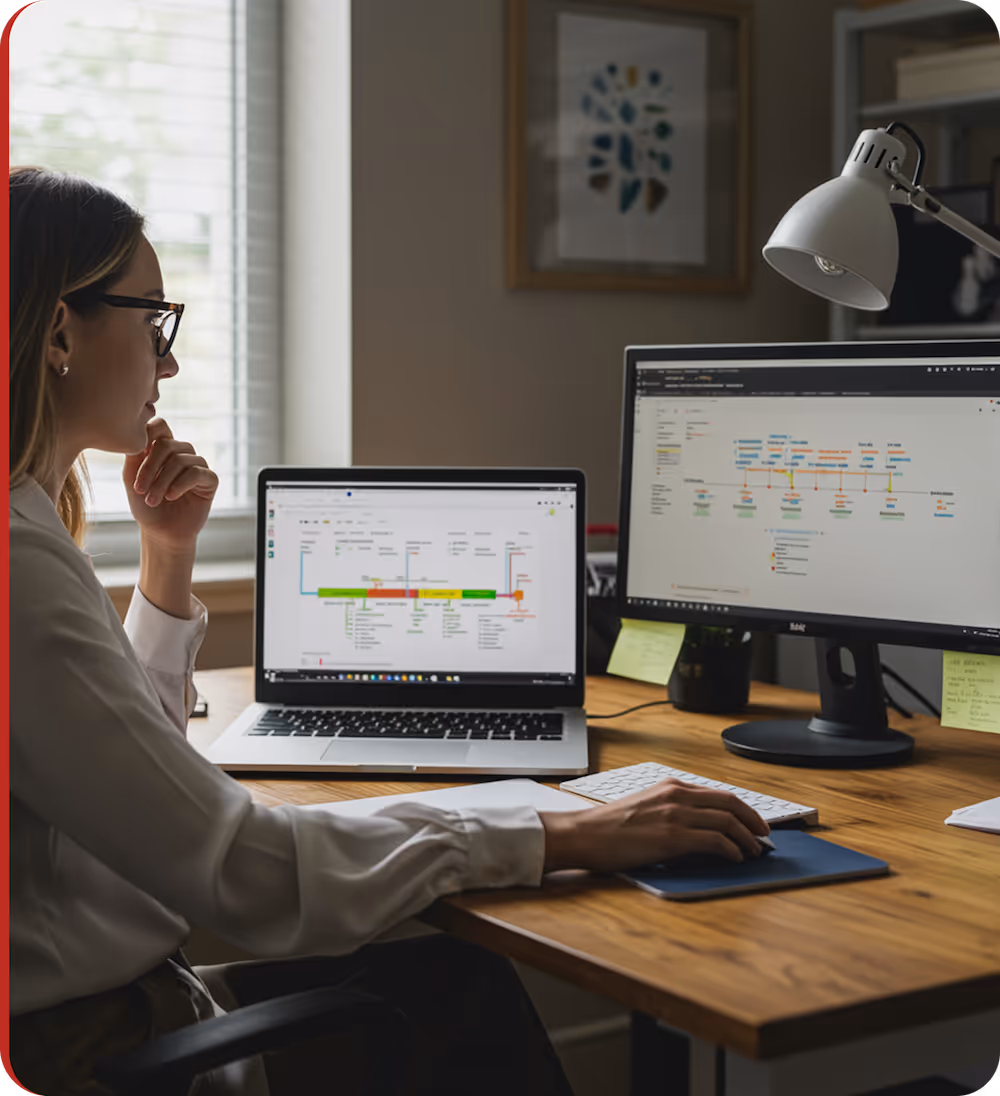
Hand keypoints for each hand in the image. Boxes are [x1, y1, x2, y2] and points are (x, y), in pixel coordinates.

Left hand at [124, 418, 218, 550]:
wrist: (161, 532)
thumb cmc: (145, 506)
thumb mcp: (131, 478)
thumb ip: (134, 454)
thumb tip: (139, 435)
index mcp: (163, 449)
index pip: (160, 426)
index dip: (149, 433)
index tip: (136, 454)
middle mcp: (182, 453)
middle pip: (167, 444)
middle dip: (150, 467)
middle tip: (139, 489)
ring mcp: (198, 465)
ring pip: (180, 460)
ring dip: (161, 482)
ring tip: (152, 500)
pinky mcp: (210, 480)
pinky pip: (196, 473)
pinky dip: (180, 485)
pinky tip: (171, 497)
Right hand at [539, 779, 769, 872]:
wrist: (585, 834)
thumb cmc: (609, 827)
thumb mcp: (646, 807)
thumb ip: (673, 810)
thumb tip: (701, 829)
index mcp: (671, 786)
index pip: (719, 793)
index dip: (743, 809)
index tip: (753, 822)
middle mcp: (676, 795)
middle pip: (730, 803)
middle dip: (753, 821)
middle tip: (764, 836)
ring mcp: (675, 815)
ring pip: (727, 821)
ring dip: (747, 838)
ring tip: (754, 852)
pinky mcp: (672, 837)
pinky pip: (715, 840)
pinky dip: (731, 850)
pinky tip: (735, 858)